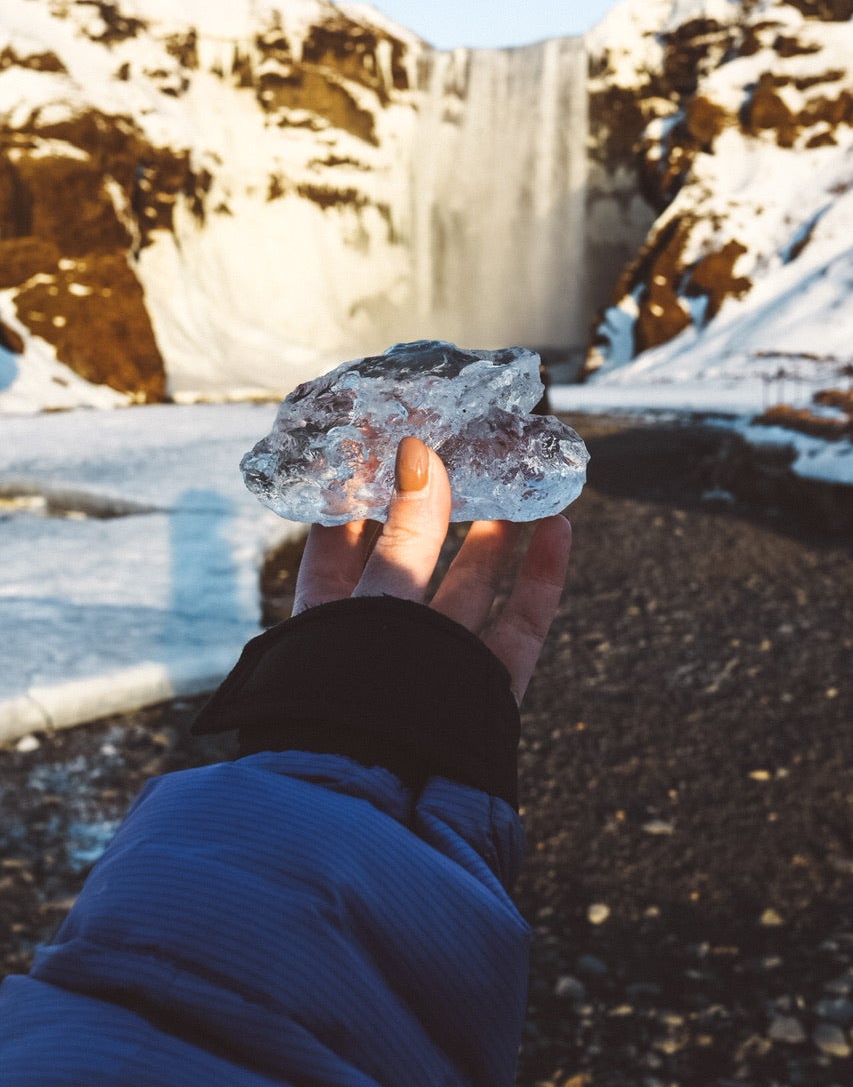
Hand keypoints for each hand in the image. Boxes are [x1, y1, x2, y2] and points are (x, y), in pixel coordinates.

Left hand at [293, 436, 571, 703]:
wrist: (379, 812)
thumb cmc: (351, 701)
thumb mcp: (375, 601)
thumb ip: (404, 534)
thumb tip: (420, 453)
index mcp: (326, 617)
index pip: (339, 539)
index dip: (362, 489)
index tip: (387, 437)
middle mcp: (380, 639)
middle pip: (416, 556)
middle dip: (442, 502)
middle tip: (466, 447)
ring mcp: (436, 664)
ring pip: (473, 585)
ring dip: (498, 530)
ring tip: (519, 476)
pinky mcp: (484, 690)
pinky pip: (518, 625)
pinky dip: (541, 576)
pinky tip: (559, 527)